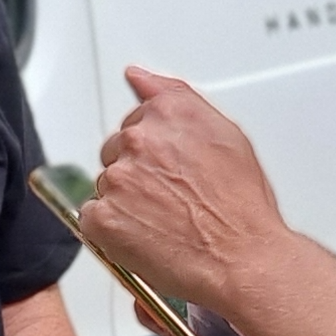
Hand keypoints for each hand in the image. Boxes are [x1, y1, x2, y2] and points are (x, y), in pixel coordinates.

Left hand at [86, 67, 296, 315]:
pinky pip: (93, 219)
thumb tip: (138, 76)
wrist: (242, 258)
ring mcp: (118, 179)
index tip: (170, 169)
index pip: (136, 121)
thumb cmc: (241, 206)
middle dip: (137, 173)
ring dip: (126, 202)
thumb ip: (174, 96)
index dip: (155, 150)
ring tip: (165, 222)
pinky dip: (113, 230)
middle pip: (117, 152)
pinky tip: (146, 236)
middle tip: (171, 200)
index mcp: (169, 113)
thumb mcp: (225, 133)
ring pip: (107, 186)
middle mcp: (139, 140)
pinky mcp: (103, 217)